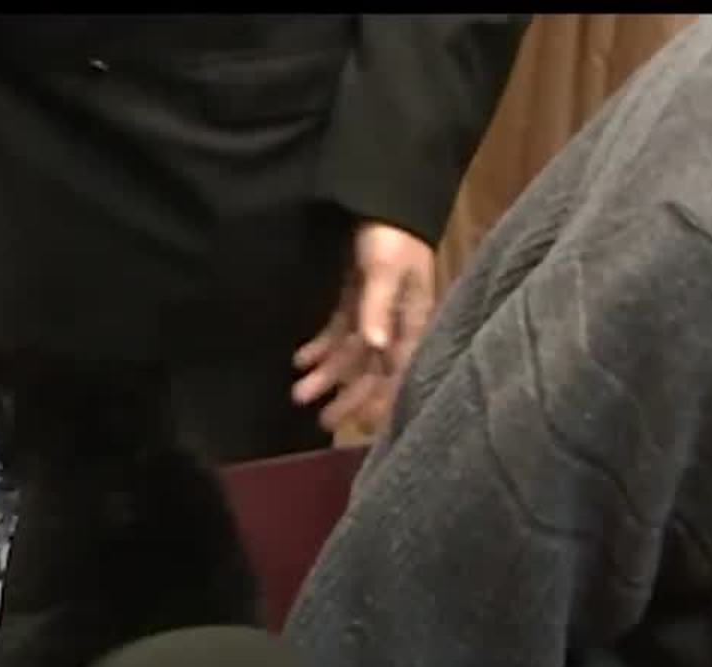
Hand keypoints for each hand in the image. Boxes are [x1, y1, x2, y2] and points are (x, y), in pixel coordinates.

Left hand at [292, 221, 436, 433]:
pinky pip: (339, 332)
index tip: (360, 426)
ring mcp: (375, 312)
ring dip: (327, 375)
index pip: (397, 371)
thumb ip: (379, 307)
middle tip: (321, 421)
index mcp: (412, 320)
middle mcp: (396, 323)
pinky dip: (320, 348)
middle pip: (372, 369)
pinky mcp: (357, 299)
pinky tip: (300, 360)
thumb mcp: (386, 269)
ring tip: (299, 393)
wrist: (384, 197)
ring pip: (352, 355)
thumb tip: (375, 348)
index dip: (380, 399)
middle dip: (348, 396)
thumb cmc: (392, 232)